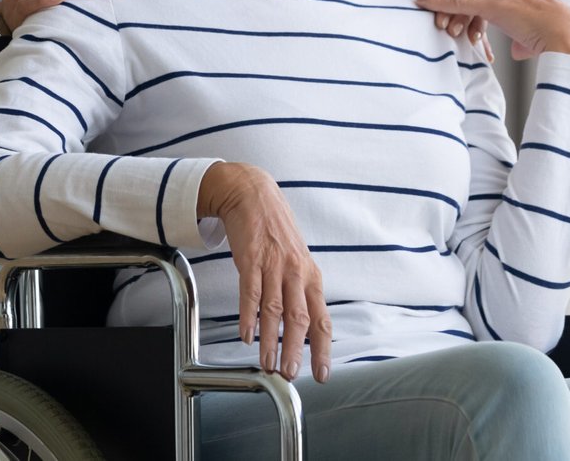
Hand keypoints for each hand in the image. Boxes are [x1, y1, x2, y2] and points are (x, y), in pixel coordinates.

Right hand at [198, 162, 332, 382]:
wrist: (254, 195)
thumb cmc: (276, 231)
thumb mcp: (297, 260)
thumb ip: (300, 291)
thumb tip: (304, 327)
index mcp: (310, 276)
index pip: (321, 318)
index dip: (323, 348)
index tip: (322, 373)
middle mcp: (296, 272)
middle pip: (299, 318)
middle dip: (296, 350)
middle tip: (290, 374)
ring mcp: (274, 265)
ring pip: (274, 309)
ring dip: (271, 340)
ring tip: (268, 364)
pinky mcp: (252, 258)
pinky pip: (251, 292)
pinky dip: (249, 315)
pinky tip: (246, 335)